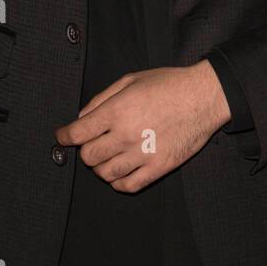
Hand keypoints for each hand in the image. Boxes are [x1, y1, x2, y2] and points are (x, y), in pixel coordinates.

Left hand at [55, 61, 229, 192]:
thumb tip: (81, 118)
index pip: (77, 134)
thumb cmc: (168, 85)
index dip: (64, 137)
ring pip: (105, 174)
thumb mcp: (130, 80)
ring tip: (107, 157)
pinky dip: (118, 182)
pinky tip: (120, 172)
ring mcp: (142, 154)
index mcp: (116, 111)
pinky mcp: (159, 168)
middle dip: (85, 150)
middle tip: (91, 144)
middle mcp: (125, 135)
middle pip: (89, 156)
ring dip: (101, 167)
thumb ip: (102, 99)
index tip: (63, 137)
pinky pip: (128, 185)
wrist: (204, 97)